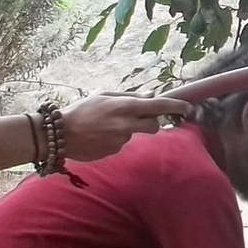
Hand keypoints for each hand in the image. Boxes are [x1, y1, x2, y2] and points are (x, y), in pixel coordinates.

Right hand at [56, 93, 189, 160]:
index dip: (175, 106)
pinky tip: (99, 136)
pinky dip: (114, 139)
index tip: (188, 107)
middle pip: (153, 126)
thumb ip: (129, 96)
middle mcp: (125, 125)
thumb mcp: (103, 96)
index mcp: (124, 107)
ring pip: (133, 134)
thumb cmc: (81, 110)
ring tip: (104, 126)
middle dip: (150, 122)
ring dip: (126, 130)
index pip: (157, 106)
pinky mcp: (114, 152)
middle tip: (135, 118)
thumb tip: (150, 96)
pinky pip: (121, 144)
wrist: (59, 135)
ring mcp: (120, 140)